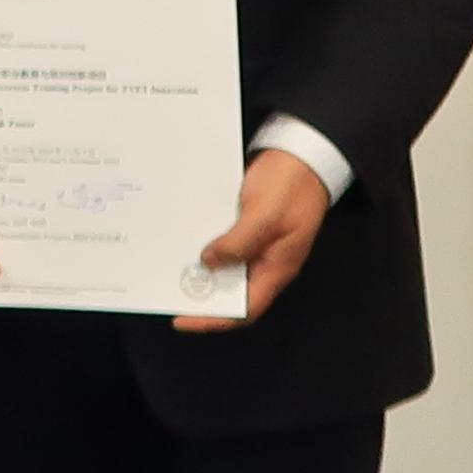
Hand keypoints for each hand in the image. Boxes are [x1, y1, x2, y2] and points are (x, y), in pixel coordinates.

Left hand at [179, 148, 329, 331]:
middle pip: (233, 291)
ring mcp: (258, 243)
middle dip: (204, 294)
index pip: (245, 309)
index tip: (183, 319)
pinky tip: (187, 239)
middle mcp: (266, 261)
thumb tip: (209, 263)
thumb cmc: (292, 185)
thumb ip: (238, 243)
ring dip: (202, 268)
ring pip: (226, 267)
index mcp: (276, 268)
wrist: (302, 153)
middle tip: (170, 291)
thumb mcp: (264, 216)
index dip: (214, 318)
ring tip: (171, 268)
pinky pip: (225, 243)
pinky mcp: (248, 226)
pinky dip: (206, 244)